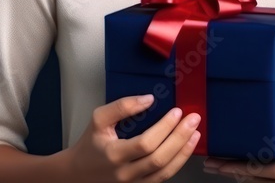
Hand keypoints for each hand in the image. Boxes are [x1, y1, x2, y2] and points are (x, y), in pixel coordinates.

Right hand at [66, 94, 201, 181]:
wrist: (79, 174)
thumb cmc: (90, 144)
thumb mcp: (99, 119)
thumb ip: (122, 106)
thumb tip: (150, 99)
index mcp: (114, 155)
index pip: (145, 143)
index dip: (164, 128)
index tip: (177, 112)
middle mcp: (125, 174)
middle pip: (159, 159)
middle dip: (180, 138)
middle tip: (194, 119)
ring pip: (165, 173)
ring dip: (184, 152)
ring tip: (195, 133)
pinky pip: (163, 179)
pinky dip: (177, 163)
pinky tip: (185, 149)